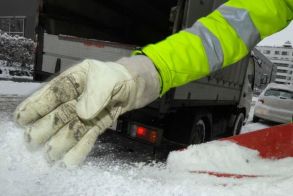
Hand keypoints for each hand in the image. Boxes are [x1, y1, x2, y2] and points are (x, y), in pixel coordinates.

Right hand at [14, 56, 159, 166]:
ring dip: (61, 142)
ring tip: (50, 155)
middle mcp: (77, 97)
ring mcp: (87, 112)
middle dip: (45, 127)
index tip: (22, 118)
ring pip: (72, 127)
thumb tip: (82, 113)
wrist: (137, 85)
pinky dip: (80, 147)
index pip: (53, 93)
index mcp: (75, 80)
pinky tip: (71, 159)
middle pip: (59, 113)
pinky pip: (87, 135)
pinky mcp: (98, 123)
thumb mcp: (107, 77)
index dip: (36, 105)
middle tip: (31, 141)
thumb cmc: (119, 76)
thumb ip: (95, 93)